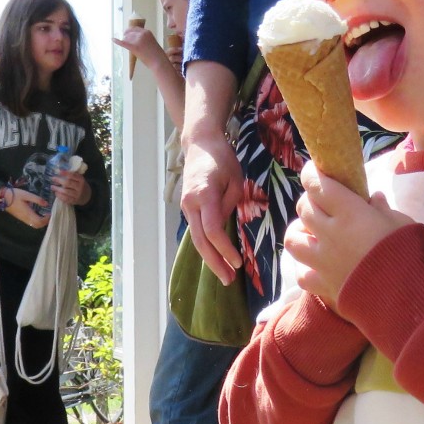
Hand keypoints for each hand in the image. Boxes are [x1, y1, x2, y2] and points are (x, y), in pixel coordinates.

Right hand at [2, 188, 50, 228]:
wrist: (3, 197)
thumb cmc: (15, 195)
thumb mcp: (27, 195)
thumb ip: (37, 199)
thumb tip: (46, 204)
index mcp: (28, 213)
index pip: (39, 221)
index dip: (46, 219)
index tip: (50, 213)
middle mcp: (25, 218)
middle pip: (37, 226)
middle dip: (44, 222)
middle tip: (48, 215)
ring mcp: (22, 219)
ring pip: (33, 225)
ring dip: (40, 222)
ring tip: (44, 215)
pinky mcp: (20, 217)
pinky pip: (30, 222)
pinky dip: (36, 221)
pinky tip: (38, 214)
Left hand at [51, 168, 90, 206]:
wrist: (87, 196)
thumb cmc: (80, 185)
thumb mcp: (79, 179)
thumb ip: (72, 175)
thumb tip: (60, 171)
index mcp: (81, 180)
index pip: (73, 175)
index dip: (66, 173)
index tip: (59, 171)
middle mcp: (80, 187)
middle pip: (68, 183)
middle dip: (59, 180)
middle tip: (53, 178)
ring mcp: (77, 195)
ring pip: (66, 191)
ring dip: (57, 189)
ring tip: (52, 187)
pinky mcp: (74, 201)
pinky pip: (66, 199)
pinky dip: (60, 196)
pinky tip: (56, 193)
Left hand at [113, 24, 172, 66]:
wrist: (159, 61)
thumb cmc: (157, 54)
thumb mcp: (152, 43)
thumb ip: (145, 39)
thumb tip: (137, 41)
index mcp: (147, 32)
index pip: (135, 29)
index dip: (130, 31)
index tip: (127, 33)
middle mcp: (142, 34)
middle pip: (129, 33)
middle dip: (126, 36)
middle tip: (124, 39)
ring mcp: (138, 40)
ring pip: (127, 38)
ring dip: (125, 41)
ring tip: (127, 46)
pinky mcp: (134, 47)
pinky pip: (123, 42)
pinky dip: (117, 41)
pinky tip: (112, 39)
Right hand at [178, 130, 243, 285]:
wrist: (200, 143)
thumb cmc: (222, 158)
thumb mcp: (235, 179)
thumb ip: (230, 205)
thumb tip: (226, 227)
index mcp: (203, 195)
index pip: (212, 230)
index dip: (224, 249)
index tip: (237, 262)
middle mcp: (190, 204)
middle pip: (200, 241)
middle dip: (214, 262)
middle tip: (229, 279)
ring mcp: (186, 206)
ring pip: (196, 238)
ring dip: (210, 258)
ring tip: (225, 274)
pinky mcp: (188, 207)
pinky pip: (197, 230)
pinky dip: (207, 245)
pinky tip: (218, 257)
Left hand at [282, 163, 411, 306]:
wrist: (407, 297)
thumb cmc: (410, 252)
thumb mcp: (401, 222)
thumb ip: (382, 209)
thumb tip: (373, 198)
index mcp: (349, 212)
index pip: (318, 185)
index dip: (311, 174)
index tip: (314, 171)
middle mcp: (329, 234)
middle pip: (304, 209)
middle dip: (309, 201)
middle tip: (319, 202)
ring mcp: (322, 262)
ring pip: (293, 240)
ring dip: (299, 231)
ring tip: (310, 232)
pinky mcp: (323, 287)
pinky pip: (301, 273)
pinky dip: (304, 266)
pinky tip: (314, 264)